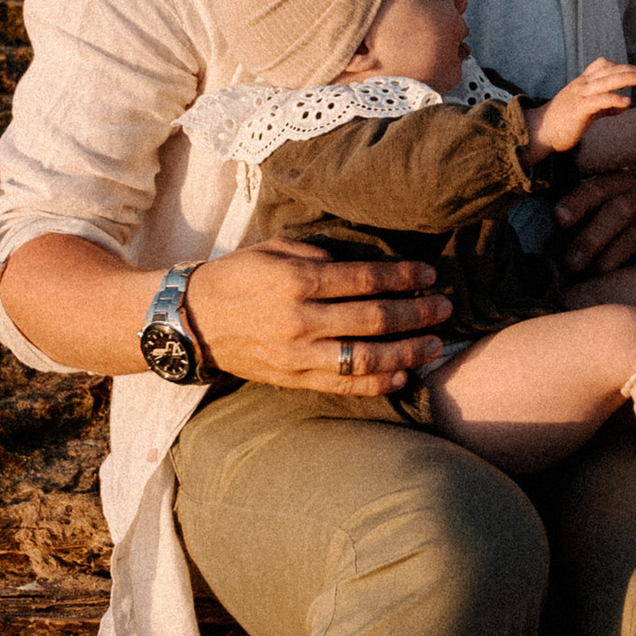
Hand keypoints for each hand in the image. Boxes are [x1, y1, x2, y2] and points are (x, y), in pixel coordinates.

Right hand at [186, 240, 450, 393]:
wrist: (189, 322)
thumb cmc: (236, 277)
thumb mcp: (273, 250)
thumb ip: (318, 256)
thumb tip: (359, 266)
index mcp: (295, 282)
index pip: (363, 280)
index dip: (402, 277)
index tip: (429, 274)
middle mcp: (299, 321)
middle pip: (373, 320)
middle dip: (416, 313)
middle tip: (446, 308)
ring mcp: (297, 356)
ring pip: (365, 359)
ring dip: (407, 352)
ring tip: (434, 345)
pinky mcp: (292, 380)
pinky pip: (343, 385)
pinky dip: (377, 383)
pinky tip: (402, 374)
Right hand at [528, 57, 635, 160]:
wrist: (540, 131)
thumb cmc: (563, 121)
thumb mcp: (587, 109)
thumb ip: (604, 106)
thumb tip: (623, 104)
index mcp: (583, 82)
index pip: (606, 66)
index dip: (625, 67)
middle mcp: (582, 84)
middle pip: (610, 70)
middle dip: (632, 70)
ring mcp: (580, 95)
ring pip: (607, 81)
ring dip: (627, 78)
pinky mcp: (579, 109)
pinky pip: (599, 100)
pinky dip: (614, 99)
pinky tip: (627, 103)